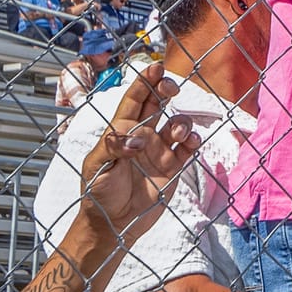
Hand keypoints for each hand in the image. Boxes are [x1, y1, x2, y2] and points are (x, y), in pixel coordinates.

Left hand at [75, 65, 199, 238]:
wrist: (113, 224)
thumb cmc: (98, 193)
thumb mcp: (96, 168)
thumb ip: (113, 147)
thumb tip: (135, 138)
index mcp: (121, 131)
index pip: (134, 100)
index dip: (144, 82)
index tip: (155, 68)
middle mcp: (142, 136)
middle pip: (157, 104)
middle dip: (165, 90)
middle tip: (171, 88)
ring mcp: (159, 151)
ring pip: (177, 124)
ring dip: (181, 122)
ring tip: (178, 135)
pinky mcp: (173, 167)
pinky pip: (189, 148)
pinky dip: (194, 140)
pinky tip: (191, 143)